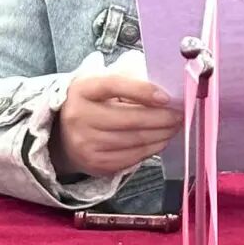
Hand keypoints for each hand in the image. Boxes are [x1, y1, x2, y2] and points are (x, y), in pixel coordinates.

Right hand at [49, 75, 181, 177]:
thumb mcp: (102, 83)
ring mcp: (86, 144)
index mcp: (83, 89)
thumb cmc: (92, 102)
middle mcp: (80, 117)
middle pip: (130, 119)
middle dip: (162, 118)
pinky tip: (161, 140)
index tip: (167, 97)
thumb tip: (164, 89)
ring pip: (134, 140)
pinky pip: (131, 158)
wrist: (63, 133)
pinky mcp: (95, 164)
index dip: (142, 91)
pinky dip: (151, 149)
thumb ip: (128, 80)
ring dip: (161, 134)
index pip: (114, 86)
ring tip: (175, 126)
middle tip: (180, 114)